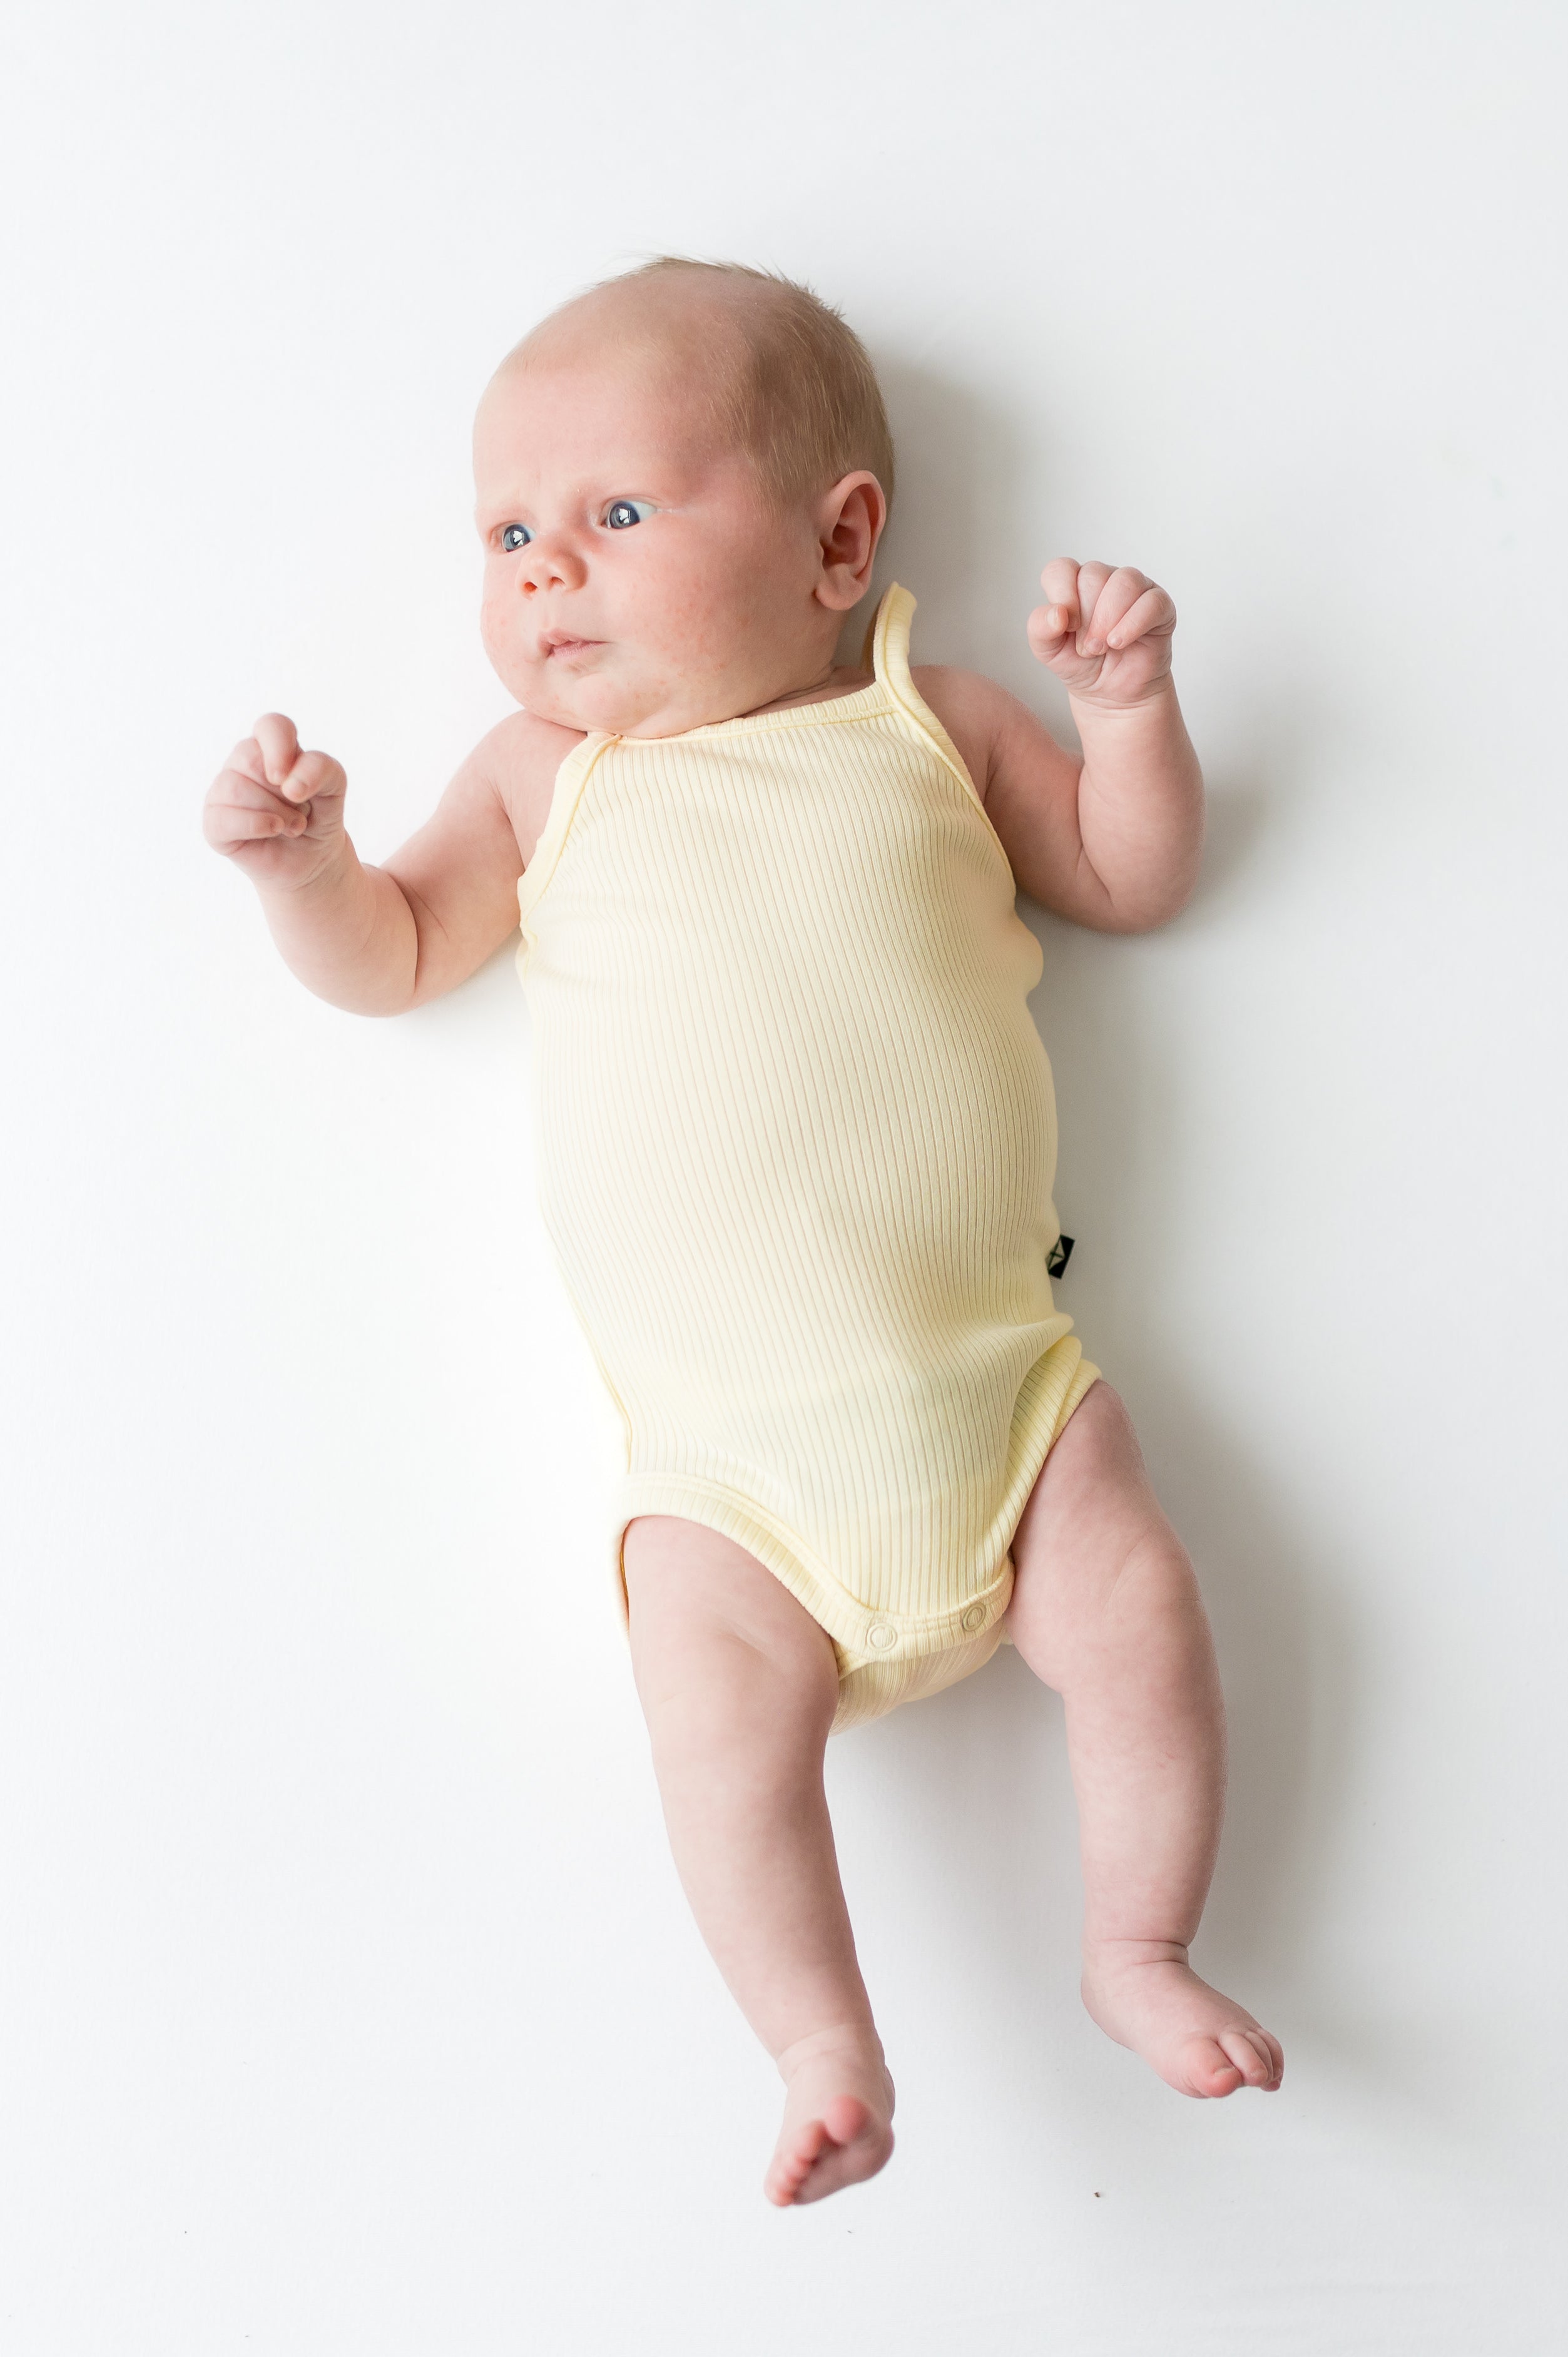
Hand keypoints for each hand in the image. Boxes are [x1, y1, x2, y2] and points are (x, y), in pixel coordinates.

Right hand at [203, 713, 347, 887]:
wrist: (314, 860)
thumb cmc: (319, 816)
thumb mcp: (334, 786)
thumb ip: (321, 769)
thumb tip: (289, 785)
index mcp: (271, 746)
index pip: (270, 726)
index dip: (280, 747)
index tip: (293, 780)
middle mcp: (243, 763)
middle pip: (249, 757)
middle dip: (283, 793)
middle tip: (300, 810)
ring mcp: (224, 792)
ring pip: (235, 787)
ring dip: (275, 813)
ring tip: (291, 826)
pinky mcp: (214, 822)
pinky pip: (223, 818)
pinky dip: (255, 826)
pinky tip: (272, 831)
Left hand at [1027, 560, 1176, 707]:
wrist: (1111, 695)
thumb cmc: (1081, 665)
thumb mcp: (1049, 652)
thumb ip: (1040, 629)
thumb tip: (1057, 613)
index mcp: (1075, 584)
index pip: (1062, 569)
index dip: (1062, 595)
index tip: (1067, 626)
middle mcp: (1105, 580)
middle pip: (1093, 574)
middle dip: (1087, 617)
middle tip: (1088, 647)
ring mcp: (1135, 589)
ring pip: (1124, 581)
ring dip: (1108, 619)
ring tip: (1103, 647)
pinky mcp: (1160, 606)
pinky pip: (1151, 601)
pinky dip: (1132, 623)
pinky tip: (1120, 642)